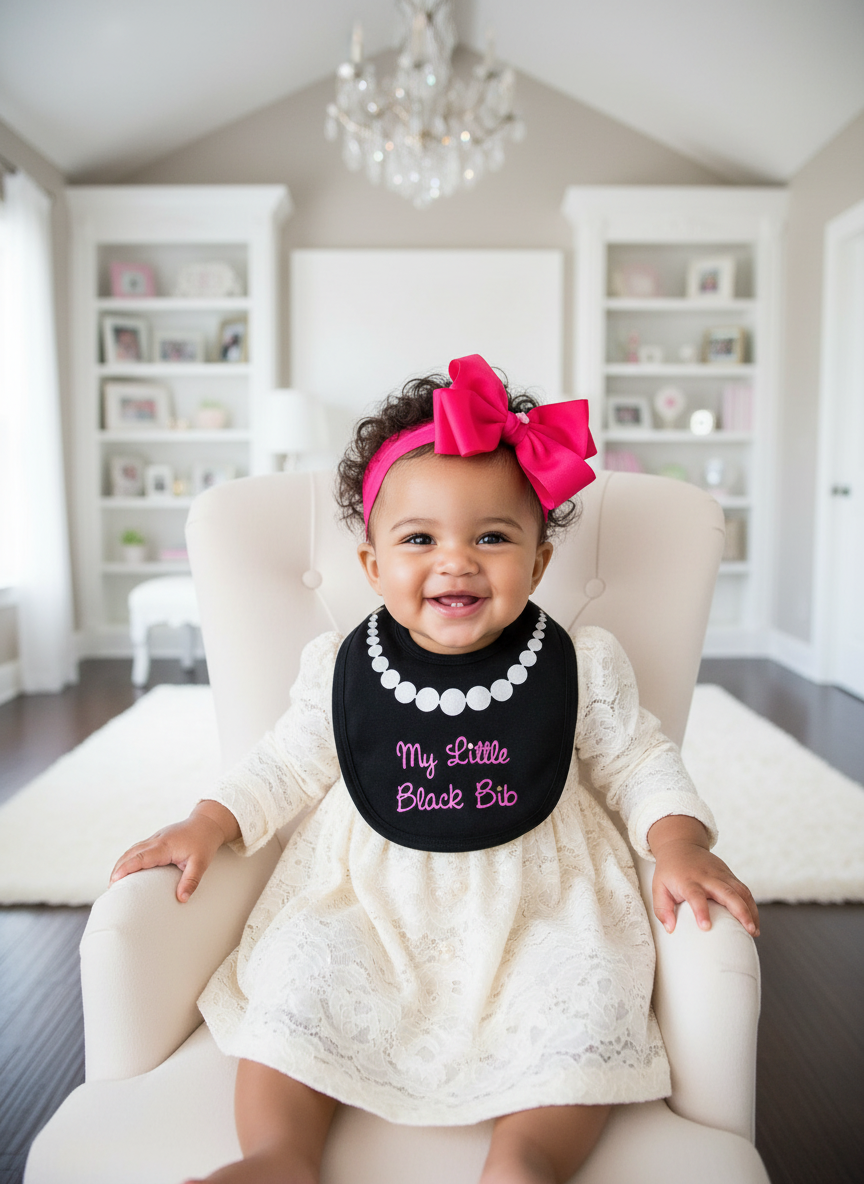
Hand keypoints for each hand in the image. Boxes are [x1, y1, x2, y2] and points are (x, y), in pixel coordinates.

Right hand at [110, 800, 238, 902]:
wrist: (208, 822)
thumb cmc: (204, 842)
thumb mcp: (201, 863)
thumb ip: (191, 881)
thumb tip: (182, 899)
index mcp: (165, 846)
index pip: (140, 858)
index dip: (126, 869)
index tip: (114, 881)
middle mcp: (156, 840)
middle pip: (131, 853)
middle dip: (118, 868)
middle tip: (110, 887)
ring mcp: (156, 838)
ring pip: (133, 849)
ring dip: (122, 863)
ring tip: (115, 881)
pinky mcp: (157, 838)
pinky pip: (138, 848)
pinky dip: (129, 858)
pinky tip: (127, 868)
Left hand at [648, 815, 759, 936]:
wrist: (680, 846)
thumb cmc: (669, 872)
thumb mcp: (658, 888)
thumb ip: (662, 910)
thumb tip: (671, 929)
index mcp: (688, 880)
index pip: (695, 896)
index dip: (700, 911)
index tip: (706, 927)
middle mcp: (707, 876)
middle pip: (727, 892)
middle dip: (740, 912)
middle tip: (748, 931)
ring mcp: (721, 874)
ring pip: (741, 891)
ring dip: (751, 910)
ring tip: (754, 931)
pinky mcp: (729, 874)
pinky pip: (744, 889)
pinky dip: (751, 905)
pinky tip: (753, 921)